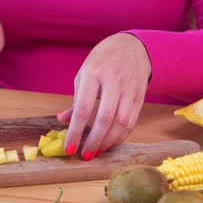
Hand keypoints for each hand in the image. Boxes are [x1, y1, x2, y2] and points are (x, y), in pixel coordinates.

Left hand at [57, 33, 151, 159]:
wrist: (131, 46)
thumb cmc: (101, 62)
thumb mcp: (83, 75)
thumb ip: (76, 101)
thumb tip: (62, 121)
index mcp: (93, 74)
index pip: (84, 109)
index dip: (76, 131)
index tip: (69, 148)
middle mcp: (113, 82)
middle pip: (105, 118)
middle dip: (94, 141)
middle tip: (84, 155)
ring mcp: (129, 89)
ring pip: (122, 122)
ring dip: (108, 142)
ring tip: (96, 152)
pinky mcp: (140, 96)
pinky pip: (132, 121)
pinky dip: (120, 136)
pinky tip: (110, 143)